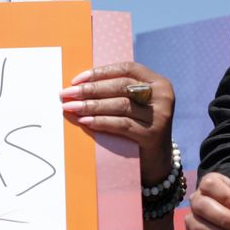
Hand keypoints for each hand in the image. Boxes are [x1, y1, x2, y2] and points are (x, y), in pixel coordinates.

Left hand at [60, 62, 174, 183]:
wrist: (158, 160)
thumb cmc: (140, 126)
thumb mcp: (136, 104)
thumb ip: (119, 91)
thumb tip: (81, 84)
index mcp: (158, 82)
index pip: (127, 69)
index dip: (100, 72)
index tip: (76, 80)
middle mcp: (162, 96)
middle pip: (121, 86)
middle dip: (90, 89)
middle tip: (66, 94)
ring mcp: (159, 115)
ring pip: (120, 105)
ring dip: (92, 105)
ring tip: (71, 108)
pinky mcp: (152, 134)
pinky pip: (121, 124)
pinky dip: (101, 122)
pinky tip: (85, 121)